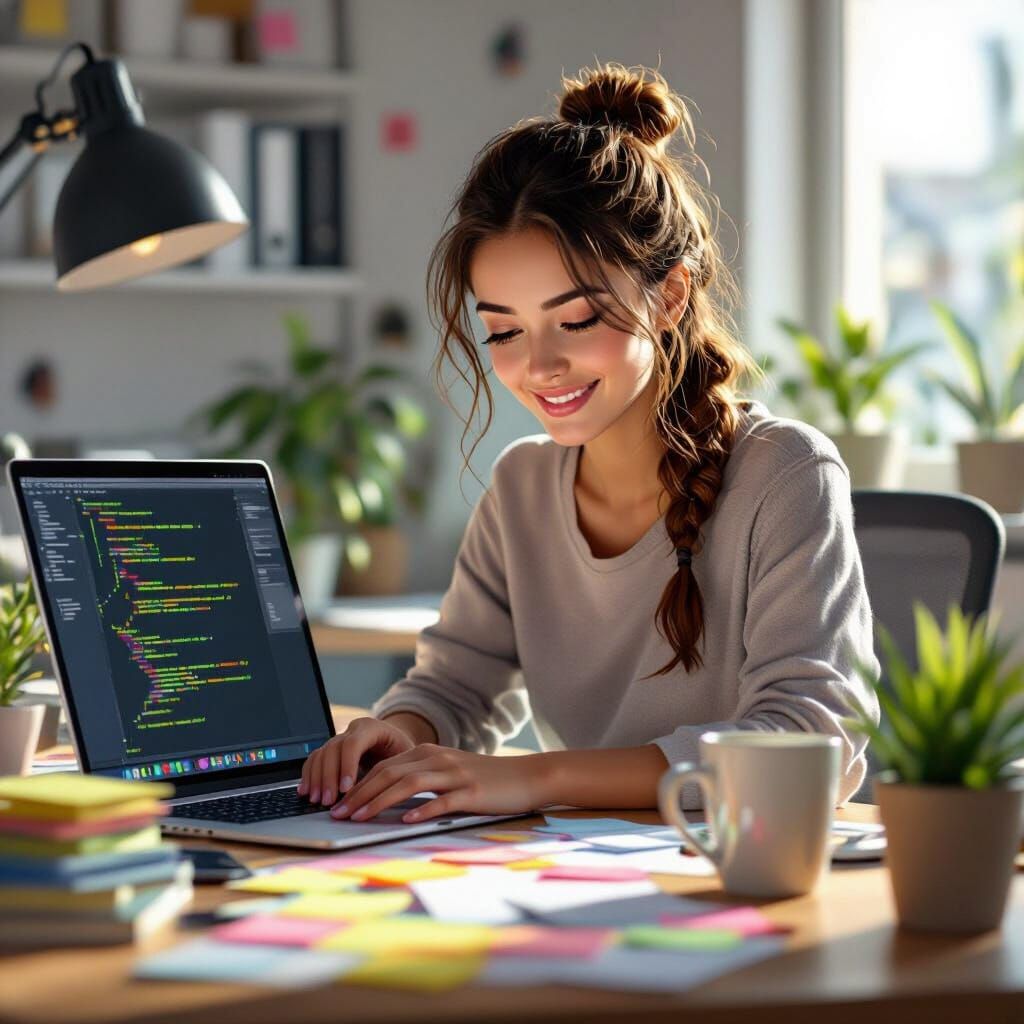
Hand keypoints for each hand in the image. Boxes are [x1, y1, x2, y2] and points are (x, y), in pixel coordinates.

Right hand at [297, 716, 415, 805]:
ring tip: (317, 800)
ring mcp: (340, 738)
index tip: (346, 789)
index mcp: (372, 728)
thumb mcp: (405, 759)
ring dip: (316, 779)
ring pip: (321, 754)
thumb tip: (379, 794)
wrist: (397, 745)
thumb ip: (391, 771)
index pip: (353, 743)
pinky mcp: (331, 749)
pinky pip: (315, 759)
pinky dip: (309, 775)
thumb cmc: (403, 754)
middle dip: (328, 777)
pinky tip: (306, 791)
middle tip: (329, 801)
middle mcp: (353, 730)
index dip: (347, 766)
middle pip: (333, 749)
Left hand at [329, 745, 546, 822]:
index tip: (339, 804)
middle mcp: (438, 759)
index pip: (384, 767)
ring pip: (408, 784)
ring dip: (379, 802)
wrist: (526, 776)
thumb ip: (422, 779)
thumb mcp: (450, 772)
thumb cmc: (485, 780)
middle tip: (339, 814)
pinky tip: (406, 822)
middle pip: (390, 773)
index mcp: (429, 753)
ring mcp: (454, 774)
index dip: (358, 785)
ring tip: (360, 819)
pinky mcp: (471, 792)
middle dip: (360, 794)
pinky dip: (421, 811)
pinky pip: (441, 801)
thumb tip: (388, 799)